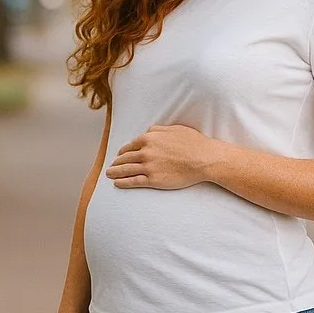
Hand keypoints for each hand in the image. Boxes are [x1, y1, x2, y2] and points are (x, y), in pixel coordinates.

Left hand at [105, 124, 219, 188]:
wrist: (204, 159)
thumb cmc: (193, 143)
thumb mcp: (174, 129)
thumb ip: (158, 129)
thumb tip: (148, 130)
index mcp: (149, 138)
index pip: (130, 146)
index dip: (123, 152)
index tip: (120, 155)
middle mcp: (145, 151)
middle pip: (125, 158)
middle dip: (117, 162)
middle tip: (111, 166)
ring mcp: (148, 166)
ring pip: (126, 169)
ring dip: (115, 172)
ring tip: (109, 174)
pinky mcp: (153, 180)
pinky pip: (133, 181)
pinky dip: (123, 182)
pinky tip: (117, 183)